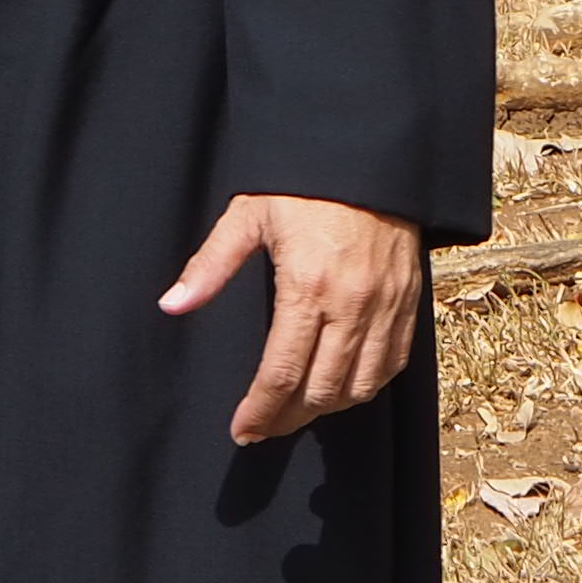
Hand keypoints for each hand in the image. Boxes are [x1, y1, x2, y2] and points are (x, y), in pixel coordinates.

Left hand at [157, 192, 423, 444]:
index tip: (241, 429)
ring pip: (361, 387)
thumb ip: (211, 265)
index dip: (259, 410)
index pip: (281, 372)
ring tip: (297, 410)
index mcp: (307, 286)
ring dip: (327, 408)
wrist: (369, 153)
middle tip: (263, 426)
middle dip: (288, 418)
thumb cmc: (304, 183)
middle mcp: (351, 305)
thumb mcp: (249, 215)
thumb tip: (172, 305)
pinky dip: (367, 386)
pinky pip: (393, 365)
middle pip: (321, 390)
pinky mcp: (409, 303)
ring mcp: (386, 307)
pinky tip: (343, 387)